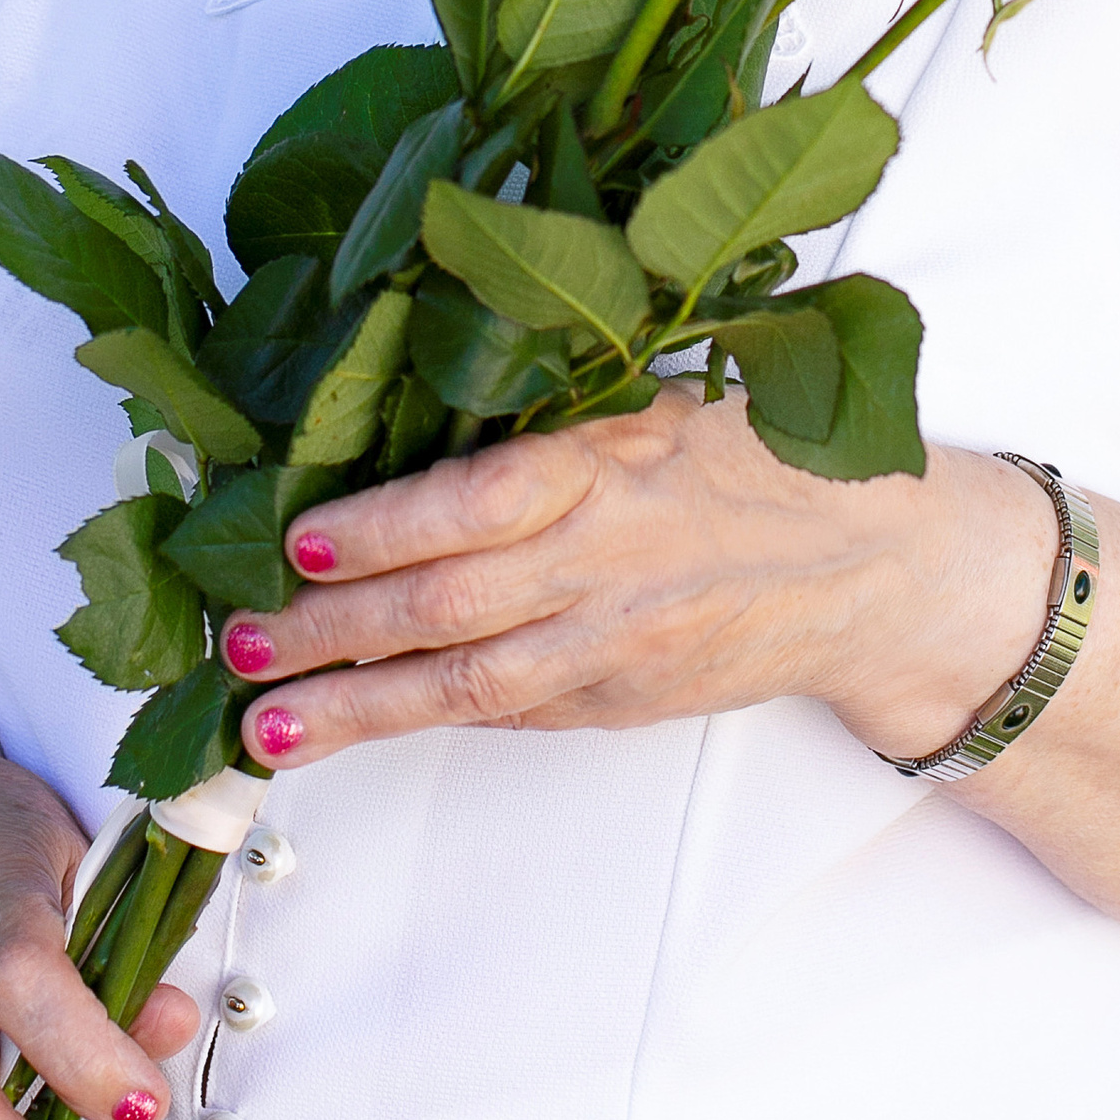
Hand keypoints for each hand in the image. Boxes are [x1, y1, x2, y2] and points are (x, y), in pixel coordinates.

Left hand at [215, 390, 1058, 770]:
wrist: (881, 567)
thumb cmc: (762, 458)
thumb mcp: (662, 396)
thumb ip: (551, 408)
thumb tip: (407, 395)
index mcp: (615, 462)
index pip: (482, 502)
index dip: (386, 529)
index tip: (300, 541)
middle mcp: (609, 562)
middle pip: (450, 605)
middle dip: (333, 630)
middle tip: (239, 642)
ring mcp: (613, 646)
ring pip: (466, 686)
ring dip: (358, 706)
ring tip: (265, 724)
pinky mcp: (618, 701)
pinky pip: (505, 712)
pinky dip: (422, 719)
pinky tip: (352, 725)